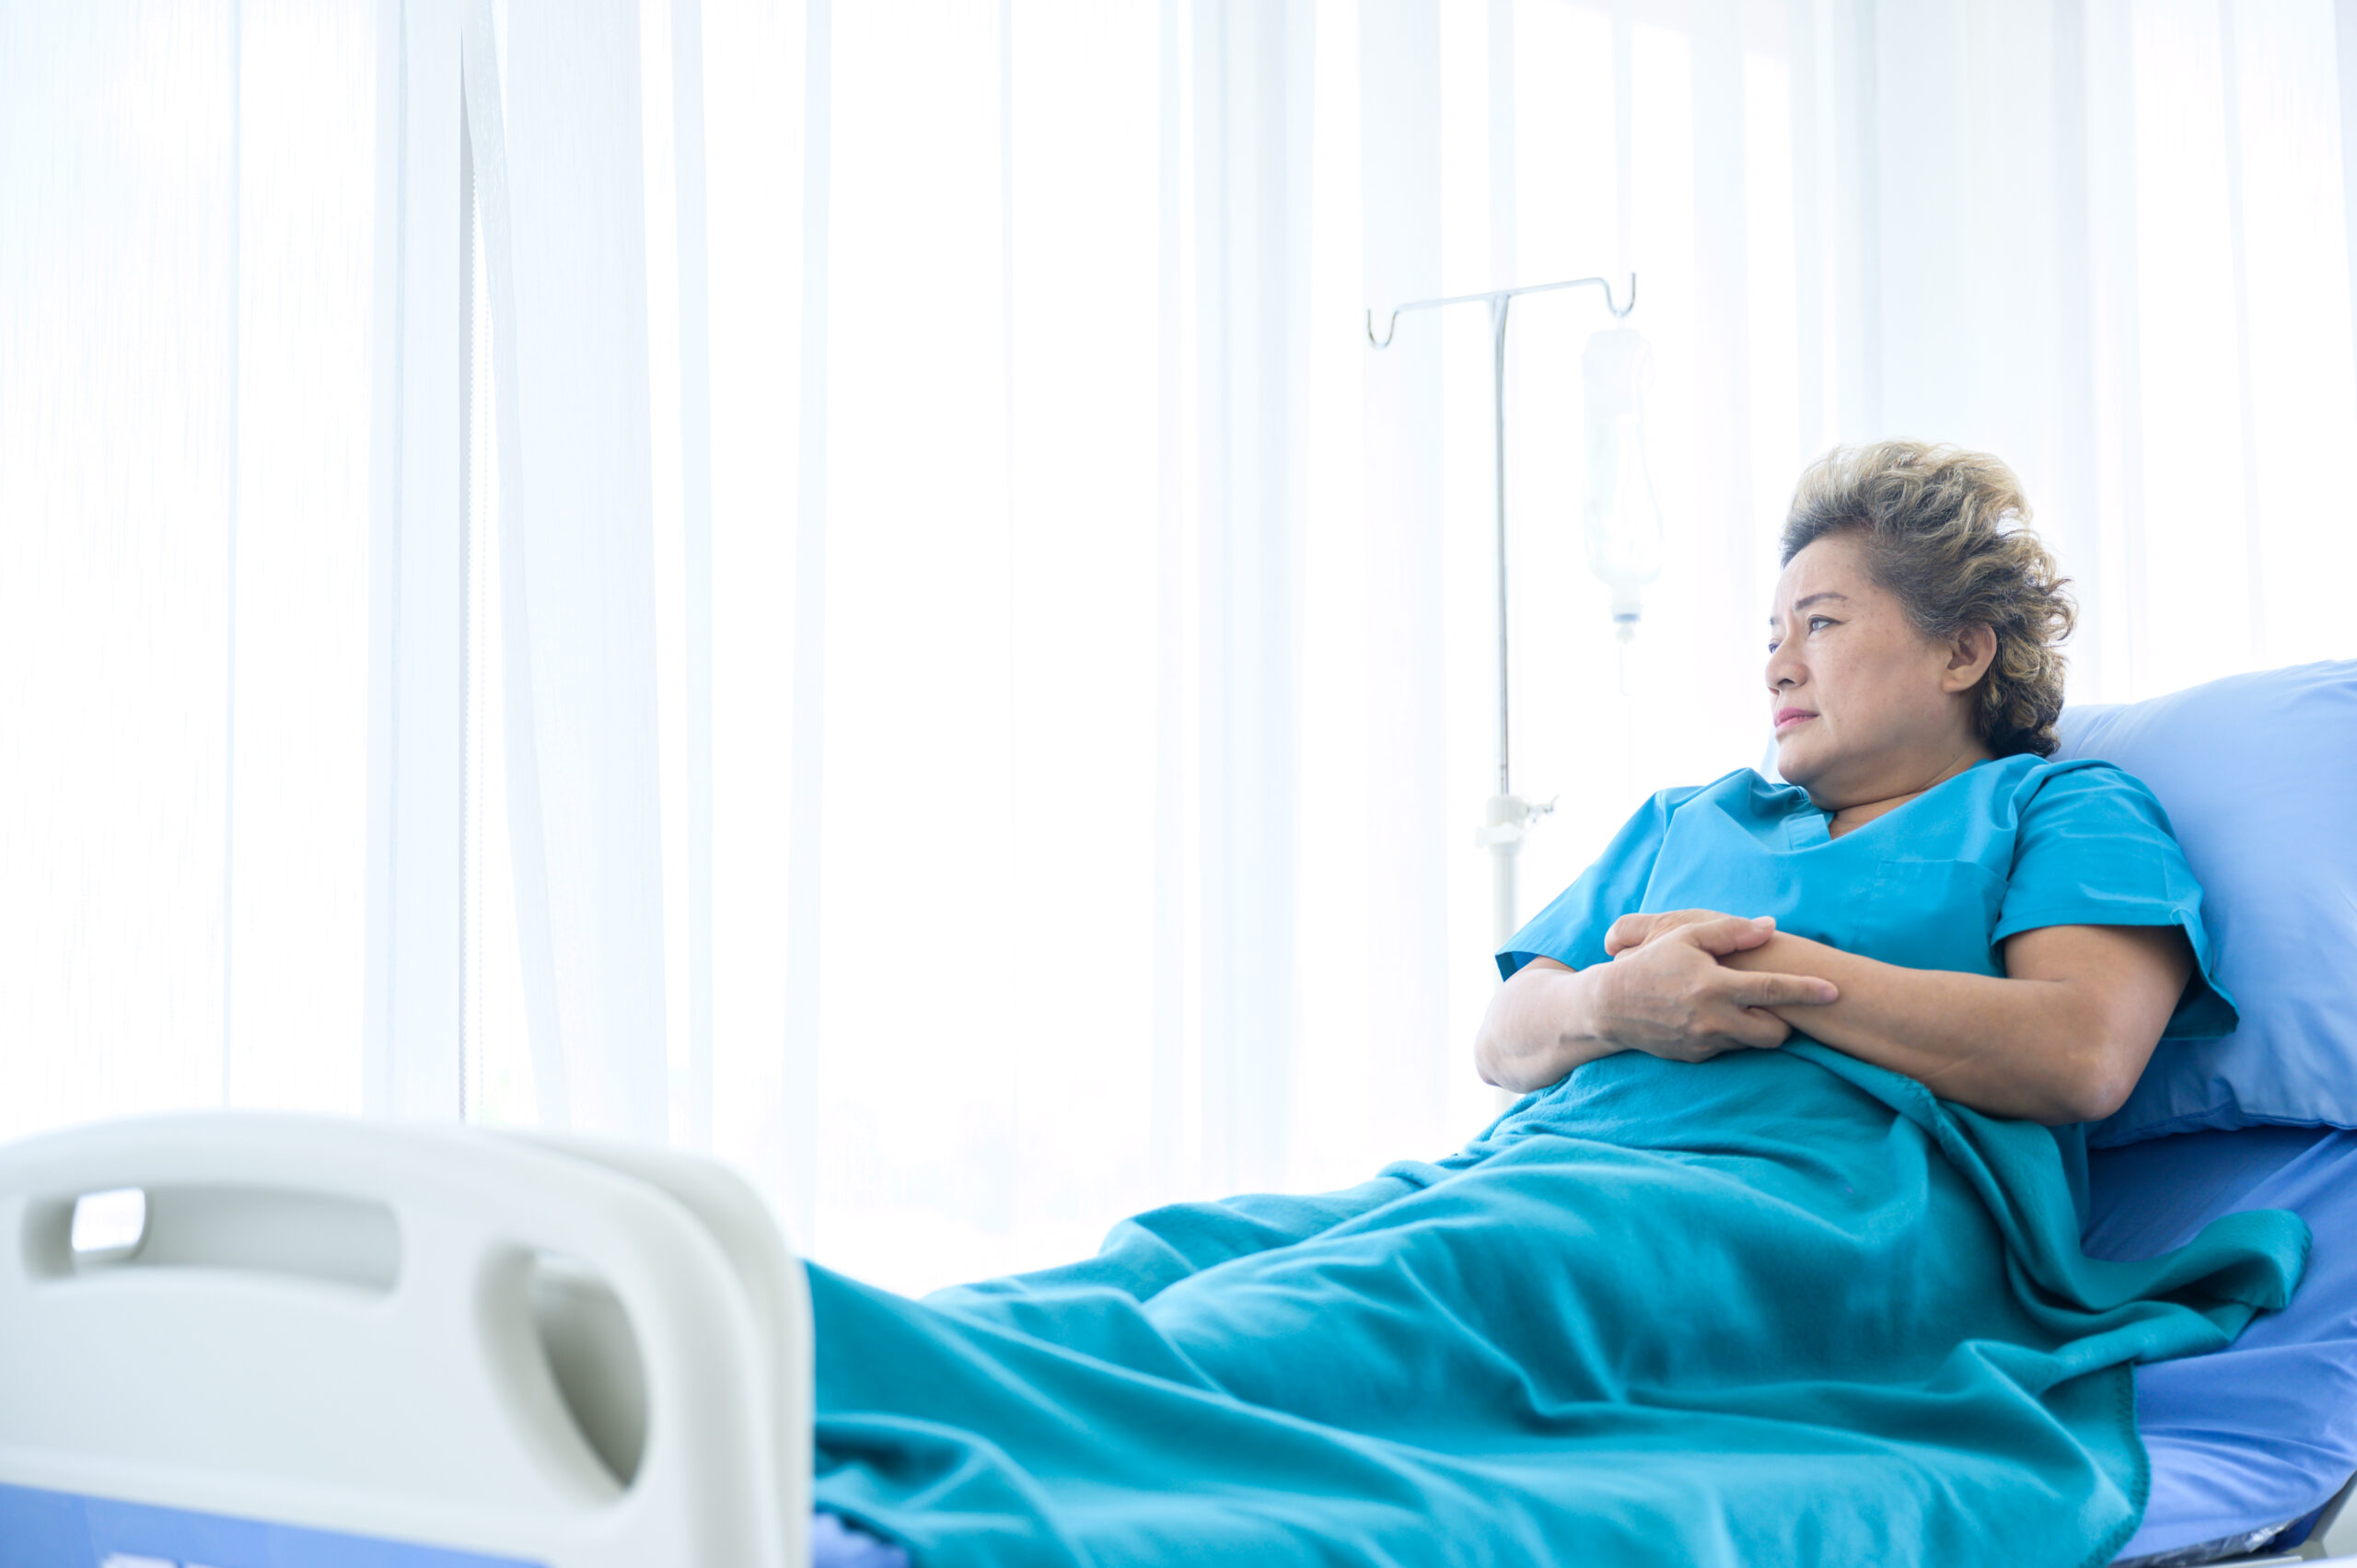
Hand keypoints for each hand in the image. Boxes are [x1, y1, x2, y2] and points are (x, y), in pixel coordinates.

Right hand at [1589, 915, 1839, 1061]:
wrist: (1608, 1008)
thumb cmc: (1649, 964)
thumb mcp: (1684, 936)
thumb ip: (1730, 931)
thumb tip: (1770, 926)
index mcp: (1714, 986)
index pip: (1772, 990)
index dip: (1807, 990)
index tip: (1834, 990)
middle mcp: (1713, 1019)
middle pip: (1774, 1032)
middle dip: (1784, 1021)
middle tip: (1774, 1003)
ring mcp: (1705, 1043)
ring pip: (1753, 1042)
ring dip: (1756, 1027)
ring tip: (1741, 1007)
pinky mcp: (1696, 1057)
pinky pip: (1728, 1048)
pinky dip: (1730, 1034)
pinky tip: (1714, 1018)